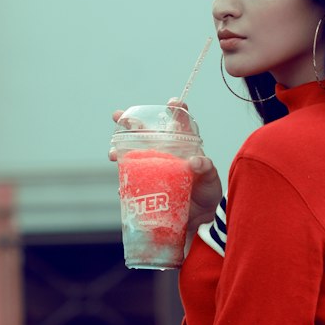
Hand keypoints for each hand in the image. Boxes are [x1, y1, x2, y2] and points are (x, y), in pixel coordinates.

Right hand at [109, 105, 221, 235]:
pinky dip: (123, 183)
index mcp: (183, 147)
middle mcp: (165, 154)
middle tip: (118, 116)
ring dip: (120, 151)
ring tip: (113, 153)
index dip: (177, 110)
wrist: (199, 221)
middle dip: (130, 123)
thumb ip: (206, 169)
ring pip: (132, 154)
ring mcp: (153, 169)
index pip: (180, 123)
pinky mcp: (146, 187)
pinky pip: (131, 181)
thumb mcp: (211, 181)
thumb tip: (194, 161)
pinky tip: (120, 186)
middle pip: (146, 133)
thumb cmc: (206, 195)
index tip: (173, 103)